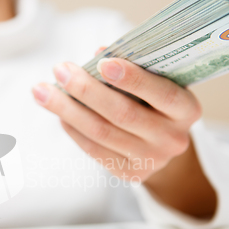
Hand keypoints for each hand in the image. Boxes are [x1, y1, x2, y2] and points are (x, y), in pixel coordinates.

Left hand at [32, 57, 201, 181]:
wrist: (164, 146)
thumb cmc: (156, 104)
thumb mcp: (156, 84)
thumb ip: (133, 69)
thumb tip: (98, 54)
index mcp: (186, 110)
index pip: (161, 94)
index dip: (132, 79)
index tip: (102, 62)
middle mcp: (172, 139)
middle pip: (123, 114)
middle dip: (87, 90)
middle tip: (60, 70)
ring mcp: (151, 160)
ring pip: (101, 133)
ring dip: (67, 110)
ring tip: (43, 91)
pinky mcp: (130, 174)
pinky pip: (94, 149)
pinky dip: (73, 128)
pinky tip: (58, 113)